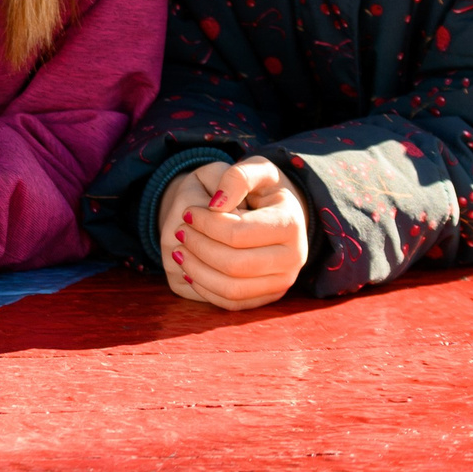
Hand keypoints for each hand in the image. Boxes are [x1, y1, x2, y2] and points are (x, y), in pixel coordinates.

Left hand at [157, 155, 308, 309]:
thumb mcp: (256, 168)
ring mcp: (283, 281)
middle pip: (234, 264)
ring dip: (197, 270)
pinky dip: (206, 289)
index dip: (205, 224)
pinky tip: (189, 270)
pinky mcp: (269, 296)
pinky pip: (233, 303)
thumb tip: (216, 205)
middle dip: (198, 247)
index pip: (237, 233)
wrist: (281, 212)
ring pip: (232, 289)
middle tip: (179, 231)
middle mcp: (293, 258)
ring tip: (179, 251)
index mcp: (290, 224)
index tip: (188, 212)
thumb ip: (238, 176)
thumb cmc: (264, 188)